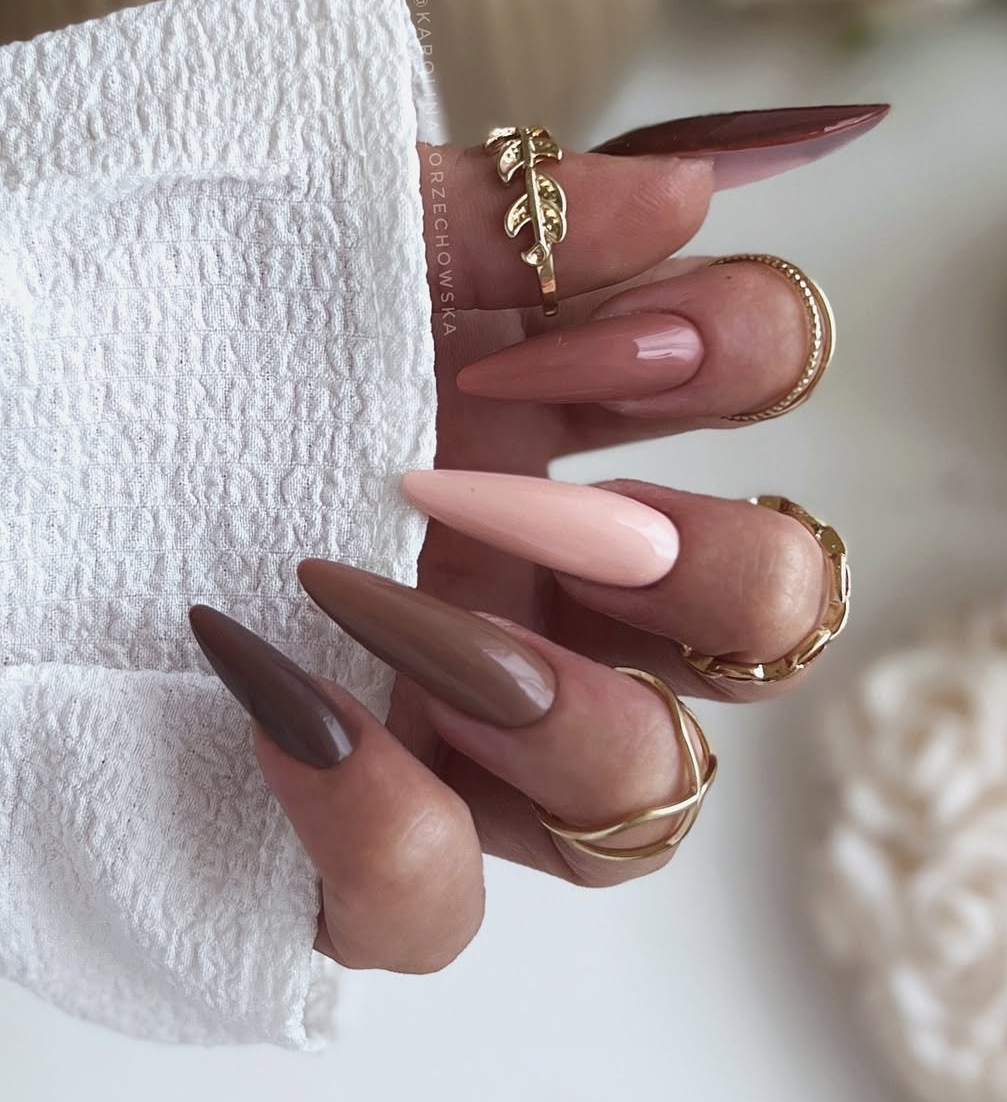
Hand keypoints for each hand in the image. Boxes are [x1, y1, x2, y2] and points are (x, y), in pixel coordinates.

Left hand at [189, 105, 885, 973]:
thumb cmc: (142, 335)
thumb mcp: (320, 243)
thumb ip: (501, 213)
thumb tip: (693, 190)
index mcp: (544, 422)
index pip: (762, 383)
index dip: (737, 358)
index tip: (583, 356)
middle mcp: (539, 582)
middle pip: (770, 619)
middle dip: (723, 573)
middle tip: (587, 528)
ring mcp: (461, 730)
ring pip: (649, 797)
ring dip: (578, 717)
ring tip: (422, 627)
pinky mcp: (352, 851)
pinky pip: (438, 911)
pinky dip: (394, 836)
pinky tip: (301, 726)